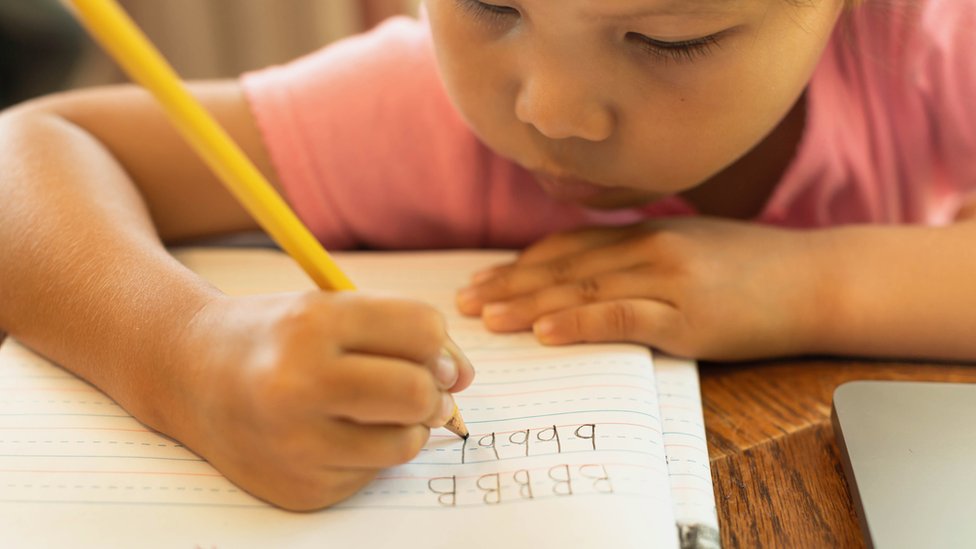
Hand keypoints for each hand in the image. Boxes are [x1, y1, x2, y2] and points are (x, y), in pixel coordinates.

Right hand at [165, 291, 474, 510]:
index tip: (432, 353)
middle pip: (417, 392)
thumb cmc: (276, 338)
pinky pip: (374, 474)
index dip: (440, 344)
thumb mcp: (331, 309)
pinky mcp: (302, 488)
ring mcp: (297, 444)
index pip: (422, 329)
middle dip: (434, 390)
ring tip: (378, 411)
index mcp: (313, 323)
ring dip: (409, 426)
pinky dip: (370, 453)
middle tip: (422, 389)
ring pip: (406, 442)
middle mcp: (300, 384)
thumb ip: (400, 332)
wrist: (191, 377)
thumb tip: (464, 378)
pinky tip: (336, 434)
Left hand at [456, 217, 824, 359]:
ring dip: (530, 305)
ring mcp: (668, 279)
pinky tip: (546, 333)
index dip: (521, 264)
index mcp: (647, 232)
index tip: (483, 278)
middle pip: (564, 267)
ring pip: (583, 290)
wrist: (817, 280)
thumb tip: (594, 268)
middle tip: (464, 301)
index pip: (568, 247)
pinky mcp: (688, 315)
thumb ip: (642, 252)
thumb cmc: (755, 267)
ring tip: (487, 320)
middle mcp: (649, 248)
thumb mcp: (692, 244)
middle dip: (510, 285)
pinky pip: (623, 316)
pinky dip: (580, 323)